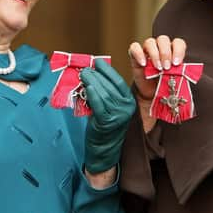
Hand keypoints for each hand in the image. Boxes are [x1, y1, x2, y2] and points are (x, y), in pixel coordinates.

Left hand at [80, 59, 135, 173]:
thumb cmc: (105, 126)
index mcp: (129, 102)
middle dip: (96, 75)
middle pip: (110, 86)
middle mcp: (126, 108)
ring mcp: (118, 115)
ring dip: (92, 81)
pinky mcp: (107, 122)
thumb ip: (105, 93)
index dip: (107, 70)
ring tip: (83, 75)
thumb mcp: (110, 107)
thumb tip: (91, 74)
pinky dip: (92, 94)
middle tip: (85, 68)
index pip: (118, 81)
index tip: (97, 62)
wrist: (104, 150)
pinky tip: (87, 87)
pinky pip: (99, 104)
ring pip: (103, 93)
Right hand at [128, 36, 186, 101]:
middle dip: (166, 53)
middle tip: (167, 67)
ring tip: (158, 68)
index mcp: (172, 51)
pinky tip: (144, 64)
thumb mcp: (175, 78)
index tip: (177, 63)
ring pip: (150, 42)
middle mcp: (160, 47)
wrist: (152, 93)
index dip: (178, 50)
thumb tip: (183, 72)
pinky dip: (139, 54)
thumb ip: (179, 73)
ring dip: (154, 54)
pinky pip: (134, 47)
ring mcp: (147, 50)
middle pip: (163, 39)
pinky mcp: (135, 55)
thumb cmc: (165, 83)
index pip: (178, 43)